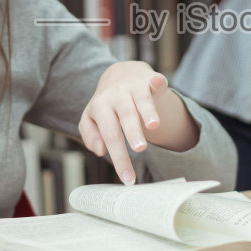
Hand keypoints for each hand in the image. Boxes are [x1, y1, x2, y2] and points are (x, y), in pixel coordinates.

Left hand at [79, 61, 169, 184]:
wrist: (121, 72)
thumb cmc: (107, 103)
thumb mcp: (92, 118)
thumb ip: (91, 135)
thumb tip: (100, 150)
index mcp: (100, 107)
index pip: (110, 135)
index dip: (119, 157)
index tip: (128, 178)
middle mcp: (116, 96)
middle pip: (125, 117)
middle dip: (133, 132)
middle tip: (139, 149)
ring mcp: (133, 87)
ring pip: (141, 100)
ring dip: (148, 111)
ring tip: (153, 125)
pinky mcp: (149, 79)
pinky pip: (154, 81)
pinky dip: (157, 82)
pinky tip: (159, 82)